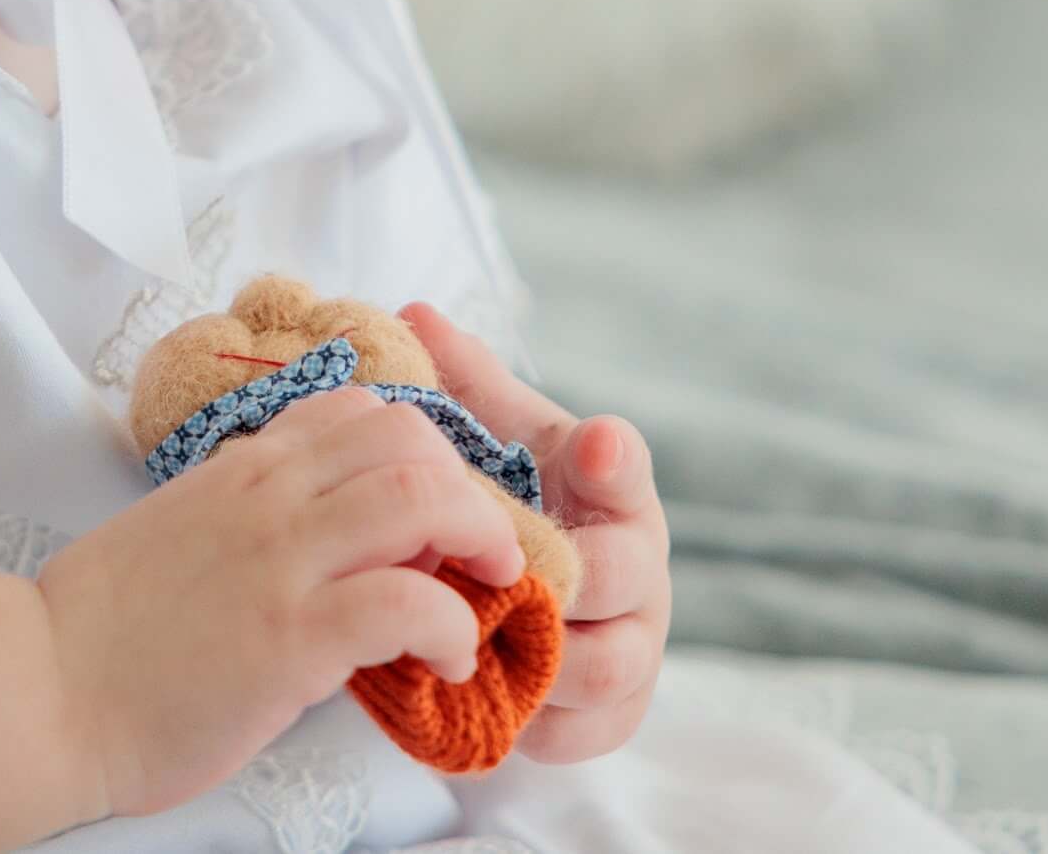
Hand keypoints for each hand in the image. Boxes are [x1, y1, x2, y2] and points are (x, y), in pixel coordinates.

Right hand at [35, 379, 530, 822]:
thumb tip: (316, 533)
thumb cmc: (104, 626)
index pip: (361, 409)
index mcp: (244, 466)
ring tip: (487, 595)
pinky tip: (447, 660)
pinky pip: (406, 602)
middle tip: (482, 552)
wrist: (44, 687)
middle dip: (469, 489)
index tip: (433, 514)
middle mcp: (269, 493)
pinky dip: (452, 627)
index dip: (421, 454)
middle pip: (410, 437)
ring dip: (480, 541)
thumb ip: (248, 513)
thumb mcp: (181, 530)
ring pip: (421, 496)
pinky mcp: (289, 638)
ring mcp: (281, 560)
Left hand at [398, 301, 670, 764]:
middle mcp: (636, 561)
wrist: (529, 593)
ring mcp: (632, 641)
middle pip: (617, 576)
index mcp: (608, 484)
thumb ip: (459, 381)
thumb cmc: (512, 499)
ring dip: (535, 656)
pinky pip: (582, 730)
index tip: (593, 446)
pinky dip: (533, 722)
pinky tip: (483, 701)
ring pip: (603, 664)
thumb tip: (411, 316)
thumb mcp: (489, 436)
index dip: (613, 459)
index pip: (626, 463)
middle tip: (488, 577)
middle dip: (552, 578)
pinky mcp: (612, 713)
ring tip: (473, 644)